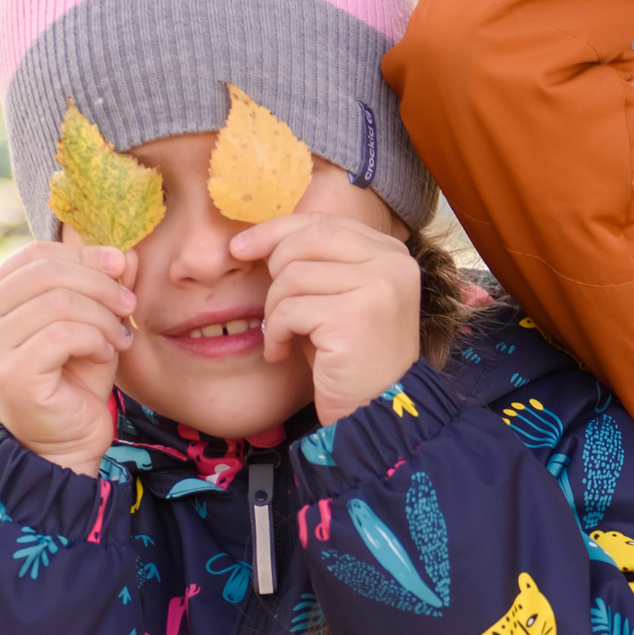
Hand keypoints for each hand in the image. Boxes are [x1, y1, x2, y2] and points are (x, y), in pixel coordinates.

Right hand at [0, 241, 138, 476]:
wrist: (69, 439)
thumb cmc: (78, 378)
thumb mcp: (94, 322)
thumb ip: (104, 286)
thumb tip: (127, 253)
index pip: (38, 254)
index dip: (85, 254)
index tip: (122, 268)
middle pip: (48, 271)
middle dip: (100, 285)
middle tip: (129, 307)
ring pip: (59, 302)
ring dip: (102, 317)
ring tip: (118, 338)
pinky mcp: (9, 372)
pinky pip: (63, 334)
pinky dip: (95, 339)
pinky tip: (106, 354)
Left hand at [232, 212, 422, 426]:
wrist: (376, 411)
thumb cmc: (348, 355)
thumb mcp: (336, 296)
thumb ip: (316, 262)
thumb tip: (257, 238)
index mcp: (391, 253)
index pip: (323, 223)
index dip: (276, 230)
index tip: (240, 246)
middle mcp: (393, 263)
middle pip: (306, 240)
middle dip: (274, 269)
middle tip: (273, 306)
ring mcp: (378, 287)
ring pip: (293, 276)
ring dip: (274, 310)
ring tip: (282, 336)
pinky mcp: (355, 316)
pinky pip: (291, 309)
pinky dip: (276, 333)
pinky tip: (282, 352)